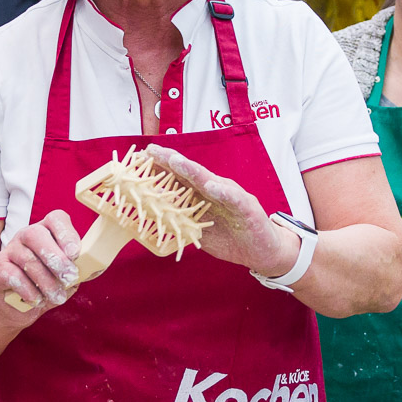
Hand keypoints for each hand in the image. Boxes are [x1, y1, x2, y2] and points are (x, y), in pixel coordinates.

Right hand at [0, 210, 82, 317]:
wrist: (16, 306)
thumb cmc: (45, 286)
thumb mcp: (64, 277)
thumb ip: (77, 270)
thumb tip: (93, 268)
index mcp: (47, 231)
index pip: (56, 219)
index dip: (66, 233)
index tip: (75, 253)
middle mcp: (26, 235)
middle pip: (36, 234)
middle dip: (56, 257)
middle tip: (69, 277)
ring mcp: (10, 250)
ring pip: (27, 259)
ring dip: (46, 281)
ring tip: (57, 297)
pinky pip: (13, 275)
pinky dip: (28, 290)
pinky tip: (37, 299)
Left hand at [145, 145, 296, 275]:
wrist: (263, 251)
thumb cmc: (231, 237)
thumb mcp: (200, 229)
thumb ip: (180, 220)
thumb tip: (152, 216)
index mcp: (202, 194)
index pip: (178, 177)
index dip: (159, 167)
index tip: (138, 158)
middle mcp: (215, 189)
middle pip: (190, 172)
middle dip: (169, 160)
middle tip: (150, 150)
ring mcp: (232, 197)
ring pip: (209, 180)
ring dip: (191, 170)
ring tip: (175, 161)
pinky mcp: (247, 209)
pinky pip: (234, 199)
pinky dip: (222, 192)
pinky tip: (211, 187)